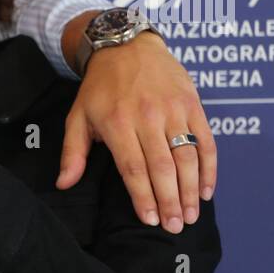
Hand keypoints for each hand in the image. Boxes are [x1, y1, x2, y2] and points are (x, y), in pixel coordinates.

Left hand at [60, 32, 215, 232]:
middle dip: (170, 201)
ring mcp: (173, 110)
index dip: (143, 197)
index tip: (150, 220)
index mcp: (117, 123)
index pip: (133, 168)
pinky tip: (207, 190)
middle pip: (163, 167)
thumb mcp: (77, 116)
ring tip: (191, 215)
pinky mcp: (192, 103)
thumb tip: (63, 184)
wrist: (126, 45)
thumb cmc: (99, 87)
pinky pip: (206, 140)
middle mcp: (147, 117)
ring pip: (187, 156)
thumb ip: (72, 153)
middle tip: (176, 226)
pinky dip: (210, 167)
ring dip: (191, 189)